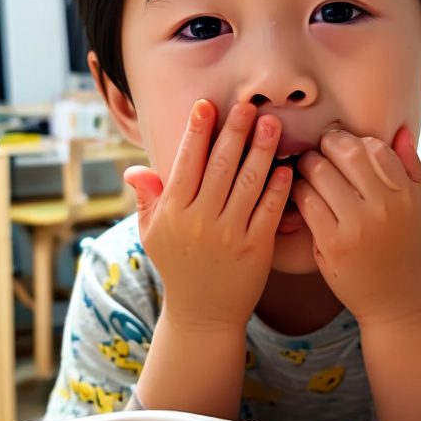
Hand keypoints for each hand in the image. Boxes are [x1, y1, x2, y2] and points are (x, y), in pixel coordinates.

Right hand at [123, 100, 291, 332]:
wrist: (202, 314)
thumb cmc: (176, 267)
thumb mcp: (151, 233)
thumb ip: (147, 199)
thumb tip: (134, 171)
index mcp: (173, 212)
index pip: (186, 163)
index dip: (196, 133)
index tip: (206, 106)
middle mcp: (200, 220)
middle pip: (220, 166)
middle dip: (234, 132)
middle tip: (247, 105)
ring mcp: (230, 234)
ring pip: (248, 183)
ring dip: (261, 150)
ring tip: (272, 124)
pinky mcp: (256, 248)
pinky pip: (268, 211)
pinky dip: (278, 188)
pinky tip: (286, 167)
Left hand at [292, 127, 420, 324]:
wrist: (400, 304)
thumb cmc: (412, 251)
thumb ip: (412, 168)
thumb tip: (398, 131)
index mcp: (406, 194)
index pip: (373, 148)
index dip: (353, 141)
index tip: (342, 146)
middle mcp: (383, 207)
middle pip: (343, 153)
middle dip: (326, 146)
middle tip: (319, 152)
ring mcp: (356, 226)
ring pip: (318, 174)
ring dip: (308, 166)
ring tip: (309, 171)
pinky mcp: (331, 245)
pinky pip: (306, 202)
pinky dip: (300, 192)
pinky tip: (303, 195)